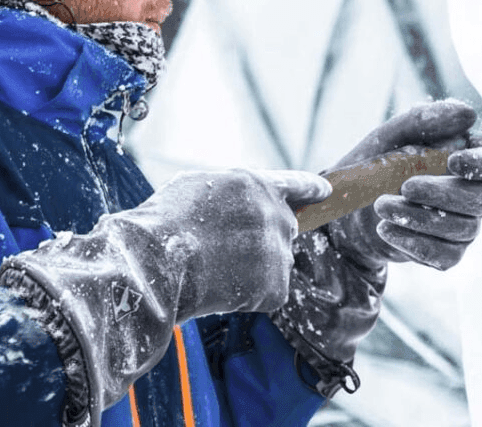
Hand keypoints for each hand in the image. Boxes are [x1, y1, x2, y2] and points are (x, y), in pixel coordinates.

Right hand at [0, 168, 329, 423]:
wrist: (157, 261)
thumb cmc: (165, 222)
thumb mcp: (198, 186)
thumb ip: (232, 190)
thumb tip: (244, 202)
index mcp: (255, 185)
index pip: (295, 185)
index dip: (309, 188)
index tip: (325, 191)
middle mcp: (274, 214)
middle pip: (285, 228)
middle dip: (264, 239)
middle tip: (228, 251)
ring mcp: (278, 251)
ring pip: (276, 263)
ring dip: (254, 270)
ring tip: (215, 269)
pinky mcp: (276, 286)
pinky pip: (269, 294)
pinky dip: (249, 297)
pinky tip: (220, 289)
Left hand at [328, 101, 481, 269]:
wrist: (349, 209)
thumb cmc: (376, 165)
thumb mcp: (391, 136)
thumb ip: (424, 120)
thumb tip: (468, 115)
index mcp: (470, 159)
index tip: (452, 161)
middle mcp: (475, 193)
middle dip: (443, 193)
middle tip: (405, 187)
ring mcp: (464, 226)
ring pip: (464, 228)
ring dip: (419, 217)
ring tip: (381, 206)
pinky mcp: (447, 253)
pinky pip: (446, 255)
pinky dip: (414, 242)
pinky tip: (386, 229)